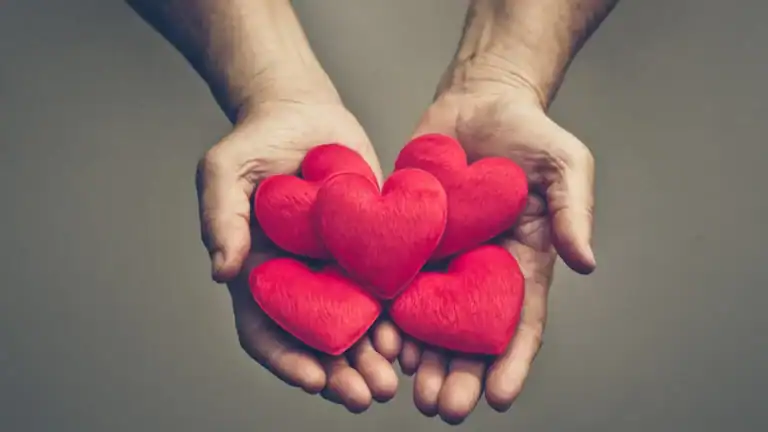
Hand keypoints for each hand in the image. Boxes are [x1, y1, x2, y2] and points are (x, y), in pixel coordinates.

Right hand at [196, 100, 401, 411]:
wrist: (303, 113)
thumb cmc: (256, 139)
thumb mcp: (225, 171)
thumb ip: (220, 218)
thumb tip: (221, 271)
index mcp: (259, 273)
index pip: (265, 330)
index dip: (287, 360)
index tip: (314, 381)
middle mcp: (299, 280)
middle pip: (316, 340)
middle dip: (340, 373)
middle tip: (368, 395)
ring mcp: (336, 268)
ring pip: (355, 325)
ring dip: (372, 357)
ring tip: (395, 379)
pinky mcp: (371, 248)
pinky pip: (385, 289)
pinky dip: (398, 318)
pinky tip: (414, 337)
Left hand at [399, 82, 595, 423]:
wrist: (477, 102)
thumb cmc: (528, 131)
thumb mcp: (564, 165)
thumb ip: (573, 212)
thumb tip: (586, 264)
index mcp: (522, 263)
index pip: (521, 323)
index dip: (512, 363)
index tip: (498, 398)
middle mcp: (480, 271)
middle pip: (470, 334)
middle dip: (458, 374)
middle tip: (443, 407)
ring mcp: (441, 259)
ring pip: (429, 320)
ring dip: (421, 358)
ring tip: (409, 388)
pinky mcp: (407, 239)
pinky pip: (395, 283)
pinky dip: (388, 315)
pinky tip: (379, 339)